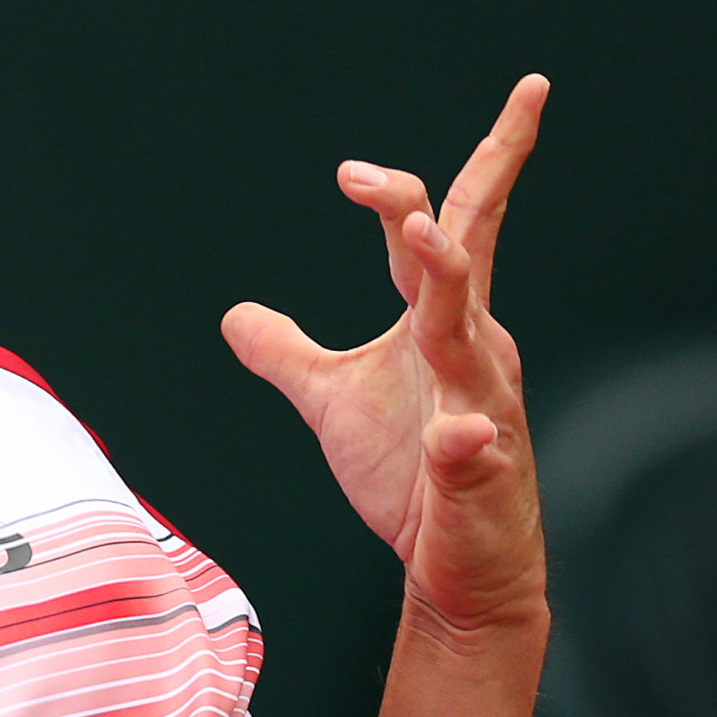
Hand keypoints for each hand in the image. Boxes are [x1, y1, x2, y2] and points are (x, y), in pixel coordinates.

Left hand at [222, 76, 549, 641]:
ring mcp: (481, 407)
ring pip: (465, 333)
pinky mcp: (479, 472)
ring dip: (445, 281)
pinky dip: (463, 440)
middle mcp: (470, 349)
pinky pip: (471, 449)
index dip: (444, 175)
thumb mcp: (332, 401)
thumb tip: (236, 314)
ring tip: (419, 236)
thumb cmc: (410, 475)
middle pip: (459, 254)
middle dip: (425, 205)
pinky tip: (457, 434)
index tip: (377, 153)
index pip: (455, 228)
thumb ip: (289, 354)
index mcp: (443, 322)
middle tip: (365, 172)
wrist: (456, 563)